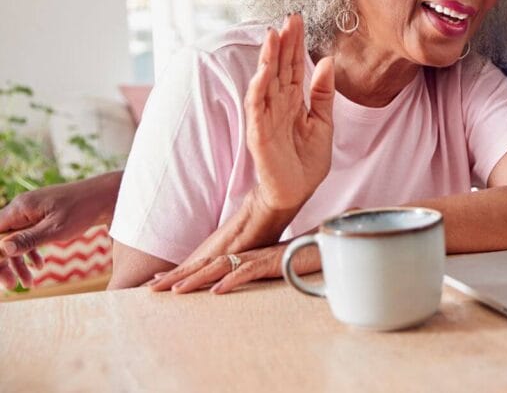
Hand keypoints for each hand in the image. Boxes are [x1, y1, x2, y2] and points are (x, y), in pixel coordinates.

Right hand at [0, 171, 121, 288]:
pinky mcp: (43, 217)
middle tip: (11, 285)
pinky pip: (29, 237)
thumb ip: (29, 239)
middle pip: (2, 239)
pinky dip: (32, 252)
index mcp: (20, 208)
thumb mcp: (56, 229)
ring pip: (16, 240)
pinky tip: (40, 267)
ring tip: (28, 283)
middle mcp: (22, 208)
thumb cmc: (83, 210)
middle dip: (5, 263)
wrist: (106, 197)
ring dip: (19, 262)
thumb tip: (3, 249)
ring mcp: (32, 212)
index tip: (2, 275)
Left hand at [146, 239, 320, 294]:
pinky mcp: (273, 262)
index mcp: (243, 256)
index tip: (160, 282)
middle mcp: (246, 254)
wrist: (328, 242)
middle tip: (152, 288)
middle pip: (206, 265)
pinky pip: (249, 271)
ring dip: (197, 279)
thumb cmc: (303, 254)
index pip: (207, 264)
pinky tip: (216, 290)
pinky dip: (231, 280)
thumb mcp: (273, 266)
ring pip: (222, 267)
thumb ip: (256, 270)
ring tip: (175, 291)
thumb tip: (240, 277)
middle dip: (178, 277)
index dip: (183, 272)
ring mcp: (259, 257)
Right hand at [246, 13, 334, 210]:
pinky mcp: (259, 133)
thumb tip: (326, 61)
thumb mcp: (323, 122)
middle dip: (283, 43)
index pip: (294, 66)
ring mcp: (266, 117)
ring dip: (268, 58)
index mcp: (293, 101)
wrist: (295, 193)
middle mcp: (277, 104)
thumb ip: (323, 93)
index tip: (298, 20)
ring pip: (266, 82)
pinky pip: (257, 108)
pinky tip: (263, 72)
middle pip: (280, 68)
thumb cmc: (305, 161)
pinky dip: (259, 89)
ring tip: (272, 35)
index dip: (296, 44)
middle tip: (289, 17)